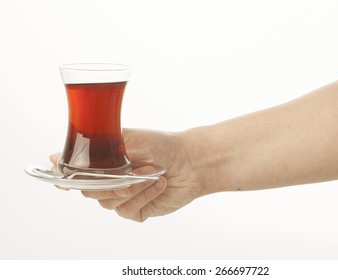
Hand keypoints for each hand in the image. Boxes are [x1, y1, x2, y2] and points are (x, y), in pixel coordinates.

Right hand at [51, 129, 202, 221]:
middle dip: (110, 182)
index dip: (66, 179)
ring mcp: (123, 198)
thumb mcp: (128, 139)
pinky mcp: (137, 211)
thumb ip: (96, 149)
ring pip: (108, 202)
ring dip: (132, 186)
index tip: (64, 180)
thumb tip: (57, 156)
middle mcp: (111, 182)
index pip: (75, 176)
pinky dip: (145, 195)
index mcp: (104, 163)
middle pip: (89, 191)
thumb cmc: (161, 145)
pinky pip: (128, 210)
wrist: (190, 161)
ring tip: (151, 173)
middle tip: (130, 171)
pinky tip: (158, 183)